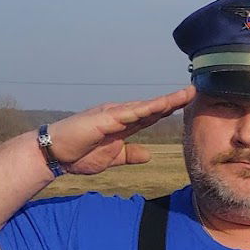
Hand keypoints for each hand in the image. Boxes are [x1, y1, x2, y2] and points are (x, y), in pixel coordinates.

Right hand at [45, 86, 194, 174]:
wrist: (55, 155)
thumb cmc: (80, 154)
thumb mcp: (113, 158)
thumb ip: (130, 155)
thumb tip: (148, 154)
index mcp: (124, 125)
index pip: (153, 115)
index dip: (171, 109)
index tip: (189, 103)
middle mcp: (120, 115)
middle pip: (153, 107)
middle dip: (174, 100)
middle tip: (195, 90)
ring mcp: (112, 115)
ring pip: (144, 106)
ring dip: (165, 101)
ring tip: (185, 94)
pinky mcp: (103, 118)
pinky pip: (128, 113)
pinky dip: (145, 109)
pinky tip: (161, 106)